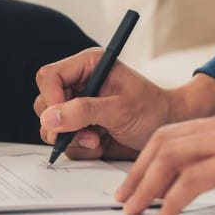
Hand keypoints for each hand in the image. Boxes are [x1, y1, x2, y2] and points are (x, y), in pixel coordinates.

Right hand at [35, 49, 214, 160]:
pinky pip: (64, 141)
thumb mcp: (120, 109)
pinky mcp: (80, 126)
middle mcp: (79, 84)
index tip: (61, 120)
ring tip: (99, 140)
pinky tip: (102, 143)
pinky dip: (81, 148)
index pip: (49, 77)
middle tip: (90, 135)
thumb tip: (49, 118)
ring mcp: (78, 106)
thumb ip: (84, 112)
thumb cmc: (153, 110)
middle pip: (45, 103)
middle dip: (63, 125)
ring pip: (51, 126)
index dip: (51, 99)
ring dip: (73, 139)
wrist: (169, 129)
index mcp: (88, 66)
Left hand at [115, 74, 214, 214]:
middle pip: (166, 140)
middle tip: (126, 191)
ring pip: (168, 155)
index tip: (150, 173)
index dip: (163, 153)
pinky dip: (171, 200)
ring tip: (132, 206)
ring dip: (145, 182)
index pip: (188, 132)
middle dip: (140, 167)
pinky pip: (191, 181)